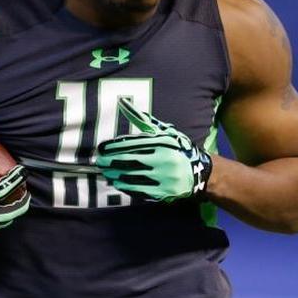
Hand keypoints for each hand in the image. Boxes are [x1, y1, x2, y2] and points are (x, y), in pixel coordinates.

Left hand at [95, 98, 211, 201]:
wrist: (199, 172)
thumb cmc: (176, 149)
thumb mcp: (164, 132)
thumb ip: (143, 121)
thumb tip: (124, 104)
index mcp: (163, 143)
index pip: (132, 144)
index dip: (114, 147)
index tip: (101, 149)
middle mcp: (164, 160)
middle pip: (130, 161)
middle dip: (111, 162)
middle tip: (99, 162)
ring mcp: (164, 178)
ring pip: (133, 177)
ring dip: (115, 175)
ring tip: (105, 172)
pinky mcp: (164, 192)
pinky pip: (140, 190)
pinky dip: (125, 186)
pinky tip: (116, 182)